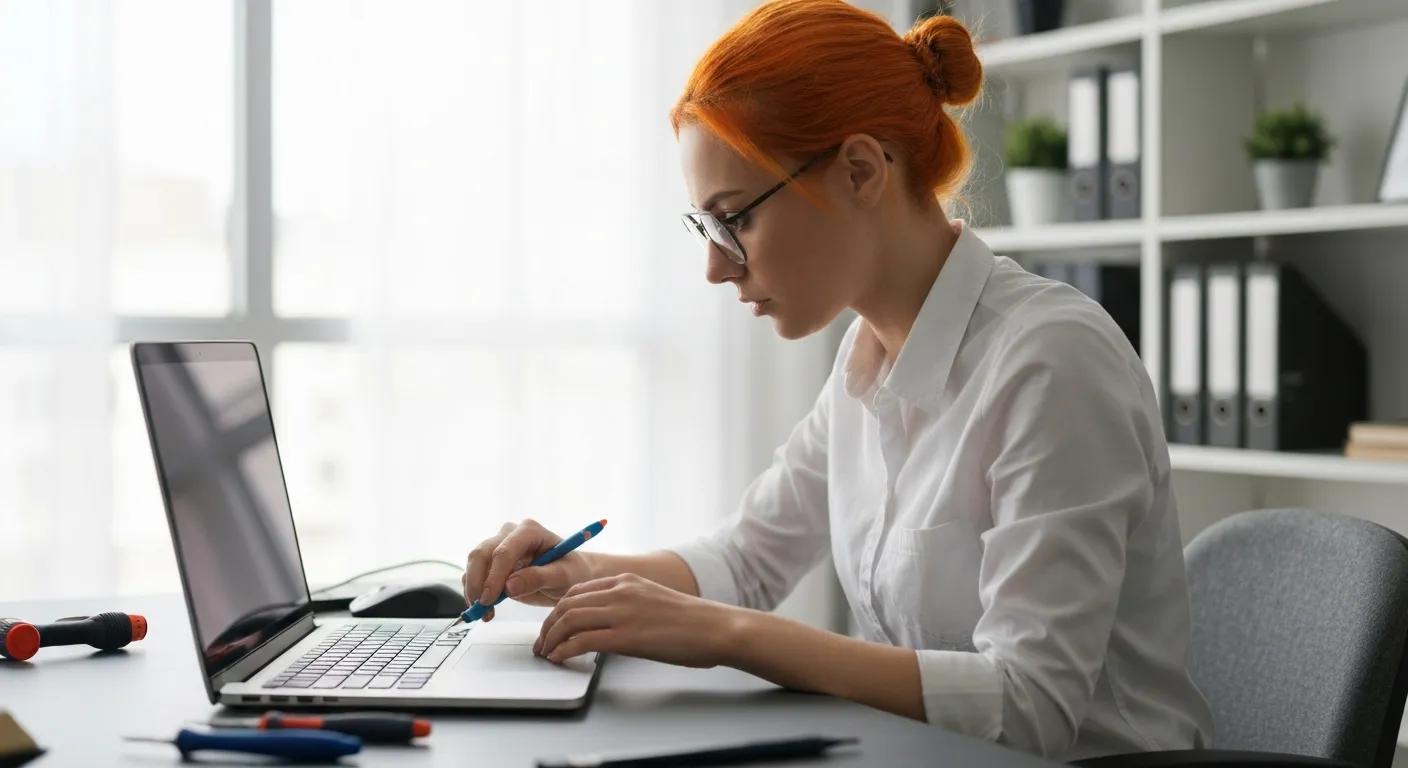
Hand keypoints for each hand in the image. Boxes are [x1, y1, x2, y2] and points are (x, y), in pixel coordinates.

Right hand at [461, 519, 596, 619]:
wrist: (569, 576)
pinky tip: (484, 609)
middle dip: (478, 583)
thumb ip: (539, 578)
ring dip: (473, 590)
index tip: (490, 599)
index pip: (504, 551)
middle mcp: (510, 534)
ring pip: (474, 563)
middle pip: (482, 554)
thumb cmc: (571, 571)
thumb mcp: (563, 576)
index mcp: (529, 531)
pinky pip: (474, 574)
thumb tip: (510, 586)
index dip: (494, 576)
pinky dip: (474, 592)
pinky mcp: (492, 562)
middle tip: (482, 609)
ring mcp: (499, 546)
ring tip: (485, 614)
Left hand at [534, 573, 737, 667]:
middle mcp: (620, 591)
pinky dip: (564, 651)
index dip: (558, 610)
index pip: (578, 590)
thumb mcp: (654, 601)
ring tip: (546, 654)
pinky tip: (560, 660)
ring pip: (568, 620)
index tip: (552, 626)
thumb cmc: (693, 621)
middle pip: (567, 604)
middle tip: (542, 643)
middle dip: (548, 625)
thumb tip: (606, 625)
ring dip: (551, 639)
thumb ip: (627, 606)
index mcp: (626, 581)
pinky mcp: (626, 637)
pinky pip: (581, 641)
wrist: (717, 628)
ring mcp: (622, 613)